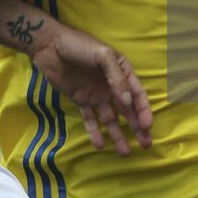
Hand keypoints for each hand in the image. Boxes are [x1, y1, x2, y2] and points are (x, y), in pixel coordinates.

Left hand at [30, 25, 152, 155]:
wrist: (50, 46)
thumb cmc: (79, 45)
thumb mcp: (102, 55)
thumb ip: (116, 77)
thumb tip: (127, 102)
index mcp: (121, 70)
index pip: (136, 93)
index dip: (143, 110)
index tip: (147, 126)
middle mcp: (112, 84)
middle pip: (127, 109)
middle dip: (137, 127)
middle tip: (146, 144)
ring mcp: (96, 94)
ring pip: (111, 118)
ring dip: (118, 135)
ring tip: (125, 152)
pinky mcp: (81, 100)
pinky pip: (90, 119)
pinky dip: (95, 132)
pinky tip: (100, 145)